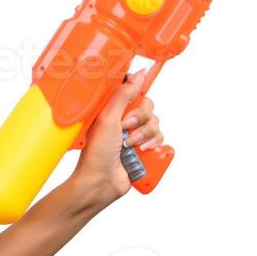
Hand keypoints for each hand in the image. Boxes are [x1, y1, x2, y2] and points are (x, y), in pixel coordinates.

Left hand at [69, 68, 163, 209]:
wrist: (100, 181)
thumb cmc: (96, 152)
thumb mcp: (108, 118)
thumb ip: (123, 95)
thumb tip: (137, 74)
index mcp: (111, 108)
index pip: (131, 89)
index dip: (137, 89)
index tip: (137, 94)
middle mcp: (123, 119)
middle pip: (147, 106)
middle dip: (140, 118)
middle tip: (125, 127)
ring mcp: (133, 134)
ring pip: (155, 122)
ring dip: (145, 134)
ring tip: (130, 145)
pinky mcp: (143, 147)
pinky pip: (160, 138)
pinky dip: (154, 143)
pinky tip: (142, 150)